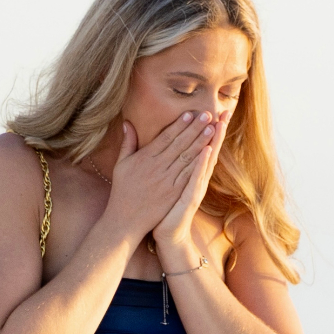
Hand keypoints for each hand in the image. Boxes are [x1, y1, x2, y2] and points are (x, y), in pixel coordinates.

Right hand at [106, 112, 214, 240]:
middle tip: (207, 114)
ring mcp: (167, 180)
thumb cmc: (122, 190)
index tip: (190, 114)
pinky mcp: (174, 193)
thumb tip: (127, 123)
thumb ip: (128, 143)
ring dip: (201, 142)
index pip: (166, 137)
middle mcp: (157, 167)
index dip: (179, 125)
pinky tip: (209, 153)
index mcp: (145, 158)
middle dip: (195, 128)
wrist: (126, 219)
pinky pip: (188, 175)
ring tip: (212, 128)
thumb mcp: (121, 164)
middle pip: (180, 144)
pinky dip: (199, 163)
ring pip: (187, 157)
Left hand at [153, 112, 225, 262]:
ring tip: (218, 124)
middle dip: (217, 130)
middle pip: (209, 149)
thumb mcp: (166, 183)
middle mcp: (197, 178)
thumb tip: (166, 148)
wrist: (167, 235)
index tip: (214, 110)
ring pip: (206, 161)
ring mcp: (195, 188)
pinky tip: (207, 151)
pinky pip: (197, 178)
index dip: (208, 129)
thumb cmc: (165, 209)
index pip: (201, 146)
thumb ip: (168, 164)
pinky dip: (202, 164)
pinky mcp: (190, 198)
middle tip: (225, 110)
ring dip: (213, 142)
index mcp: (190, 172)